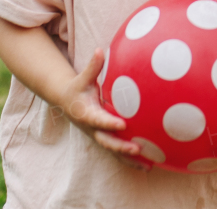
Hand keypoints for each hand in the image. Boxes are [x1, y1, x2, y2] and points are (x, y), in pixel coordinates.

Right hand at [59, 48, 148, 169]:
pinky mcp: (104, 140)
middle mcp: (92, 128)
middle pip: (106, 141)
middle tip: (137, 148)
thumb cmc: (77, 88)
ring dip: (129, 159)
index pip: (98, 120)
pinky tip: (149, 166)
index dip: (109, 123)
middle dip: (121, 146)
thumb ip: (92, 67)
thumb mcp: (82, 78)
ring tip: (148, 165)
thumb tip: (99, 50)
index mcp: (86, 114)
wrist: (66, 102)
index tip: (123, 124)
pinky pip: (118, 153)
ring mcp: (98, 137)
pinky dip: (131, 161)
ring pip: (114, 152)